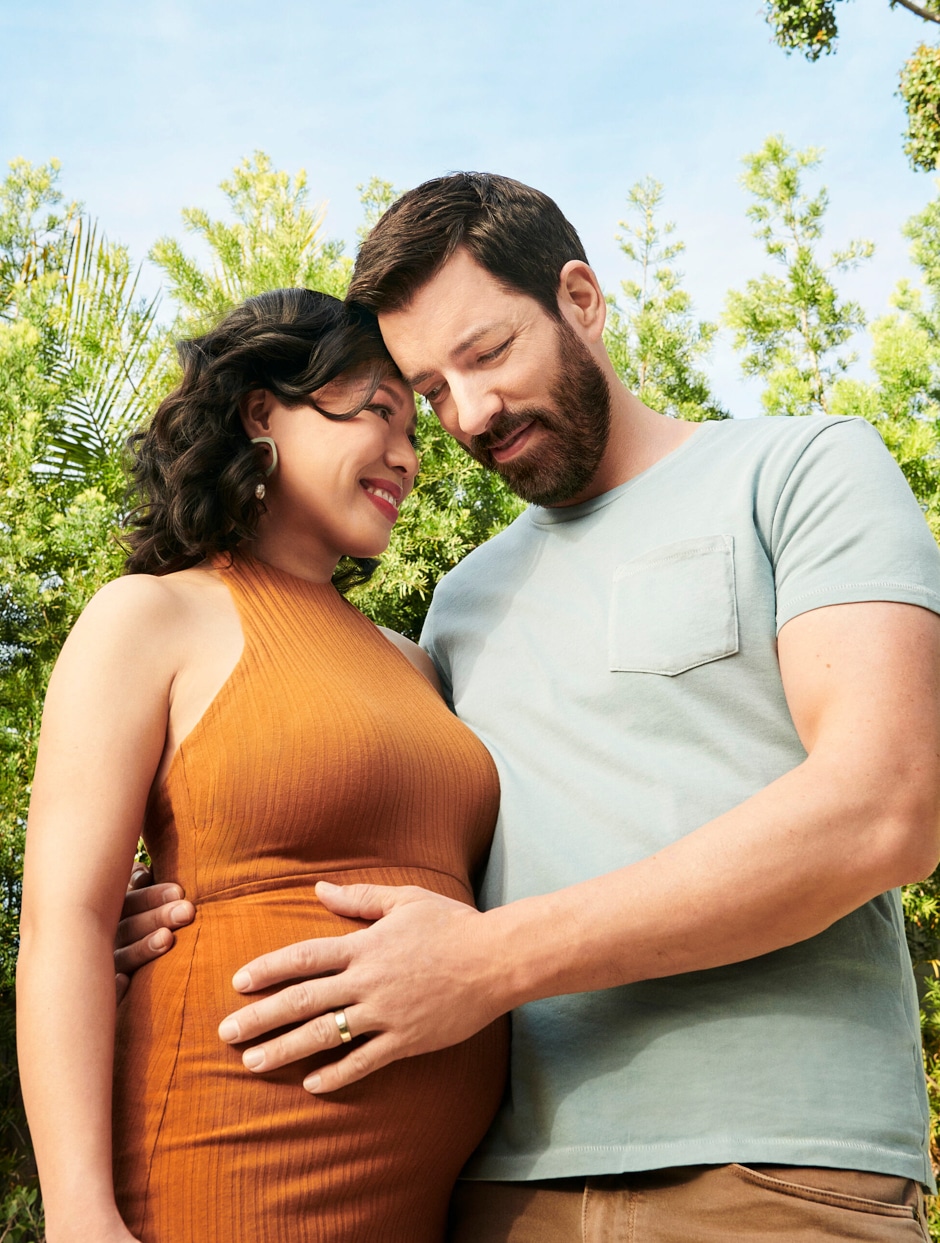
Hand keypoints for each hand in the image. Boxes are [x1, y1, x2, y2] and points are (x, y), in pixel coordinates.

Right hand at [114, 865, 194, 1001]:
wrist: (97, 988)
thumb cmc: (141, 929)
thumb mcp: (138, 908)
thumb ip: (139, 887)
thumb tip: (143, 874)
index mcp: (113, 916)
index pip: (131, 902)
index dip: (152, 896)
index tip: (179, 891)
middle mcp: (104, 942)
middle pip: (128, 927)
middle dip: (157, 916)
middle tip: (187, 911)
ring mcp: (102, 970)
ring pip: (121, 957)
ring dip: (143, 947)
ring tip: (167, 939)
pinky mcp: (107, 999)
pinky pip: (108, 995)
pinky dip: (114, 987)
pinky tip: (124, 981)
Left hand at [217, 882, 504, 1091]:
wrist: (496, 959)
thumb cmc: (452, 924)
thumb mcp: (405, 900)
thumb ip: (359, 899)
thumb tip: (319, 890)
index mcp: (364, 946)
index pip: (304, 957)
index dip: (268, 969)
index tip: (237, 982)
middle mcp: (368, 981)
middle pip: (303, 1000)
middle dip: (260, 1017)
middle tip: (225, 1032)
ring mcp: (386, 1013)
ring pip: (325, 1035)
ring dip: (285, 1049)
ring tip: (252, 1063)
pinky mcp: (407, 1040)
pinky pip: (365, 1061)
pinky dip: (337, 1074)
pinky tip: (311, 1085)